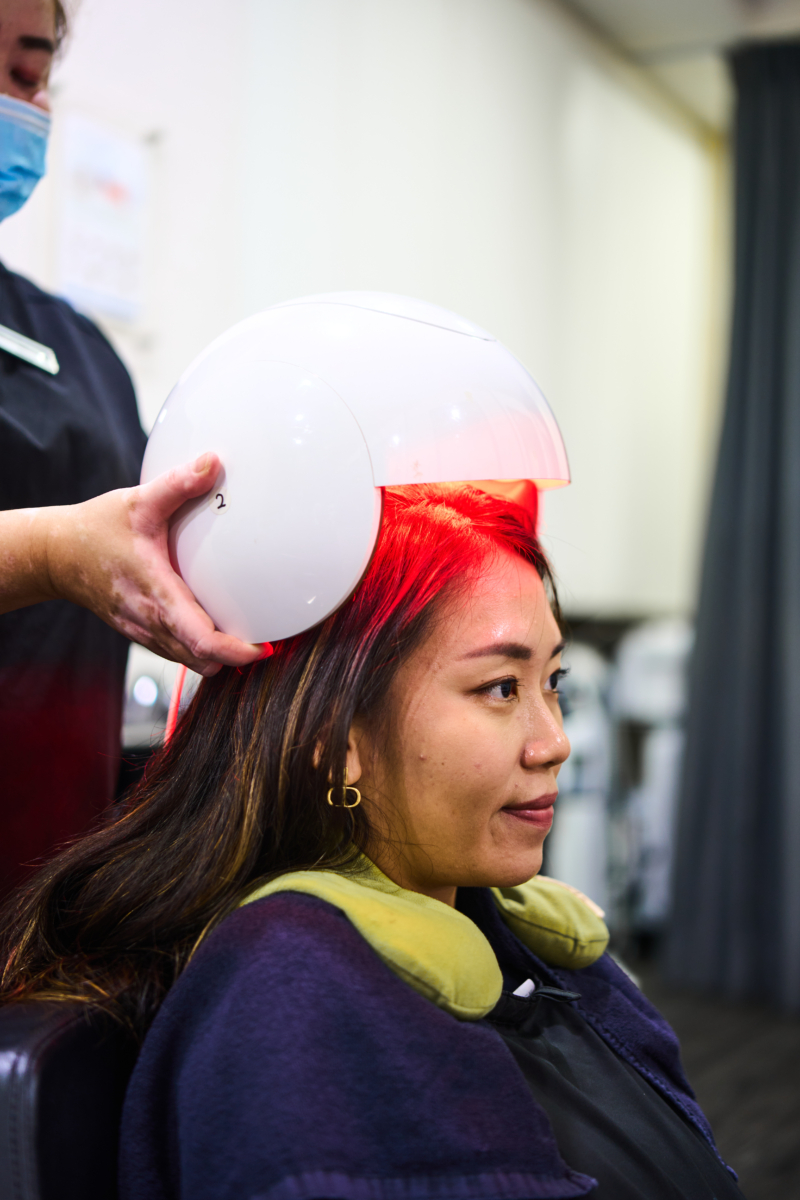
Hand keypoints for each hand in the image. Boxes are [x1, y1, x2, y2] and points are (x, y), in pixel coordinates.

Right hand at [41, 453, 261, 675]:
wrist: (55, 555)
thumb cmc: (95, 529)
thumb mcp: (138, 502)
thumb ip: (177, 484)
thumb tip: (213, 463)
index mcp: (156, 595)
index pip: (201, 640)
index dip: (235, 651)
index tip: (262, 647)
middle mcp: (151, 622)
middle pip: (203, 660)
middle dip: (235, 655)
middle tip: (265, 634)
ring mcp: (145, 632)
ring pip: (190, 661)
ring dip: (219, 653)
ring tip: (246, 630)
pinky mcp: (142, 632)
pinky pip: (177, 652)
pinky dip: (200, 647)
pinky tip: (214, 622)